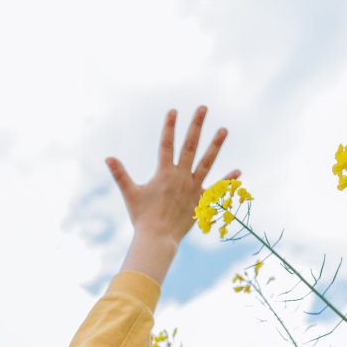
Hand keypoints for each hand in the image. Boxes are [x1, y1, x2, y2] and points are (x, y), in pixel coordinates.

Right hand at [106, 106, 238, 283]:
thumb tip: (108, 158)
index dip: (170, 127)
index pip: (167, 144)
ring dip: (216, 145)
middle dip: (196, 126)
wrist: (157, 238)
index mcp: (164, 173)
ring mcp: (193, 188)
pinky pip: (216, 189)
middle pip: (190, 146)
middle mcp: (181, 177)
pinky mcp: (201, 201)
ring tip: (224, 129)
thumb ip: (120, 174)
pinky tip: (238, 171)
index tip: (174, 111)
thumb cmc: (142, 217)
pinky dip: (227, 181)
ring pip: (207, 162)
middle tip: (203, 108)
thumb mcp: (130, 194)